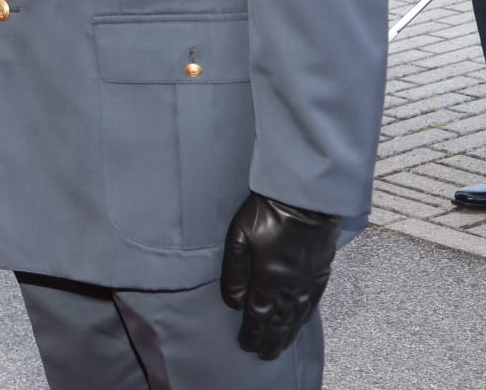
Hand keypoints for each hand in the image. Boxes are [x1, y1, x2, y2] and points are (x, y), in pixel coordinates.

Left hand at [220, 192, 340, 359]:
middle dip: (271, 340)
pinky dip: (305, 317)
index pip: (259, 314)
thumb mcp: (238, 238)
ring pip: (298, 315)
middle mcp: (291, 285)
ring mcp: (309, 279)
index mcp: (269, 277)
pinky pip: (314, 302)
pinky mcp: (322, 270)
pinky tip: (301, 323)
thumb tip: (233, 303)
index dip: (253, 332)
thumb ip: (234, 272)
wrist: (305, 199)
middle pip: (281, 321)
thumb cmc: (265, 213)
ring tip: (280, 348)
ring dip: (288, 334)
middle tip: (264, 355)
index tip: (247, 346)